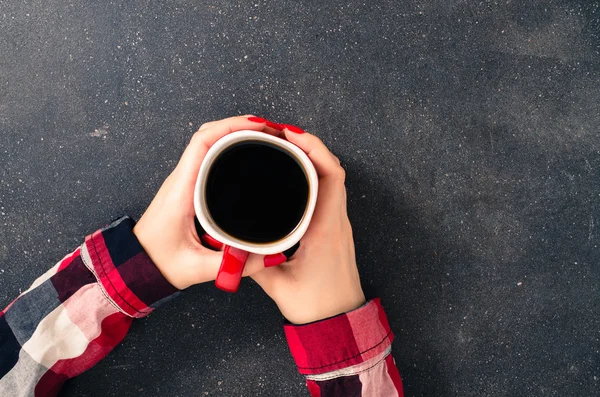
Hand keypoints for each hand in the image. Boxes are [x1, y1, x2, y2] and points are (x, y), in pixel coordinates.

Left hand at [133, 116, 274, 289]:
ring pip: (209, 145)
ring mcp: (184, 182)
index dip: (230, 127)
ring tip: (265, 138)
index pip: (203, 143)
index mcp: (181, 190)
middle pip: (209, 136)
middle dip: (240, 126)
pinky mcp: (189, 189)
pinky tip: (248, 155)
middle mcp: (181, 180)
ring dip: (235, 135)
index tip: (258, 126)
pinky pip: (208, 158)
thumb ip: (234, 264)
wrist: (137, 268)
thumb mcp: (198, 268)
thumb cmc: (159, 264)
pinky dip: (229, 149)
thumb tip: (271, 256)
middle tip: (271, 131)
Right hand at [252, 129, 365, 323]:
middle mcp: (337, 221)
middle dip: (309, 145)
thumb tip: (229, 243)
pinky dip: (315, 175)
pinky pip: (330, 191)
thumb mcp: (278, 285)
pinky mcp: (335, 229)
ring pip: (333, 179)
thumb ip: (253, 264)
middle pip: (333, 169)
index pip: (331, 176)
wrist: (340, 321)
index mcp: (326, 229)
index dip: (314, 149)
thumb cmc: (316, 306)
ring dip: (313, 158)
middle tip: (280, 135)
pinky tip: (294, 174)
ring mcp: (339, 224)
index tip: (291, 135)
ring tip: (285, 147)